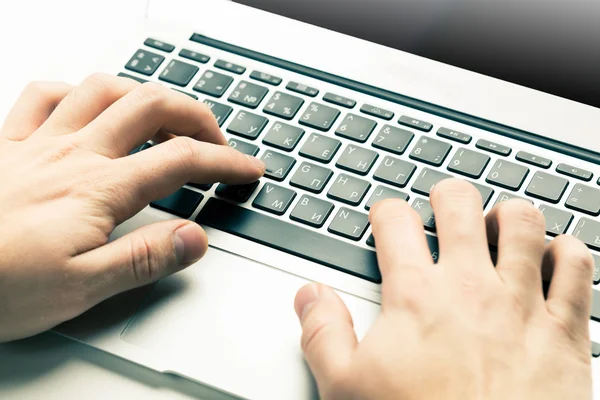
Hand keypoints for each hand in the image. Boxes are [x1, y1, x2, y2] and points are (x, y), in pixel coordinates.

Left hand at [0, 74, 264, 341]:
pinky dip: (76, 92)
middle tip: (216, 137)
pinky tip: (87, 106)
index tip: (249, 169)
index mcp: (99, 190)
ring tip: (165, 115)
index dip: (226, 163)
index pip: (181, 161)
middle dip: (196, 115)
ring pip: (103, 90)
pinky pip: (44, 95)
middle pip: (151, 107)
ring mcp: (38, 143)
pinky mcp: (7, 144)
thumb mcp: (80, 290)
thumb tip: (196, 238)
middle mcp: (73, 155)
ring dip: (145, 94)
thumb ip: (145, 260)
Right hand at [295, 179, 592, 398]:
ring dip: (509, 215)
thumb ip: (322, 333)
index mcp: (417, 295)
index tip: (387, 216)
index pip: (395, 223)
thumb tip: (310, 296)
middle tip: (444, 201)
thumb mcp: (347, 388)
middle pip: (460, 205)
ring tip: (500, 222)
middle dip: (448, 194)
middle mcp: (471, 287)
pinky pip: (577, 269)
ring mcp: (522, 303)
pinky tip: (556, 256)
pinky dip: (569, 253)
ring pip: (523, 224)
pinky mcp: (564, 331)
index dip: (386, 211)